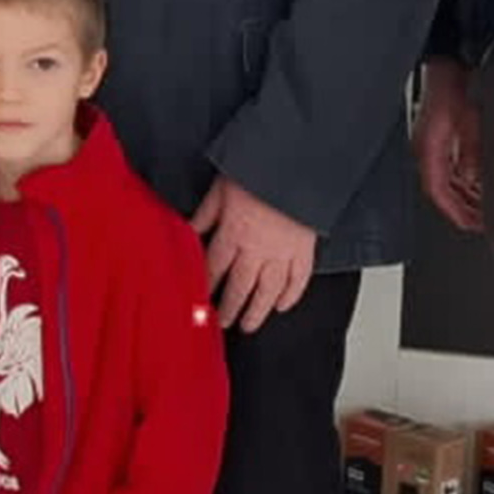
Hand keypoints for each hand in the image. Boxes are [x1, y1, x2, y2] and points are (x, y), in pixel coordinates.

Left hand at [195, 175, 317, 332]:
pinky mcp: (305, 251)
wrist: (296, 167)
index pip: (214, 268)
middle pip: (240, 288)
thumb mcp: (220, 190)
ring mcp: (283, 253)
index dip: (205, 286)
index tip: (199, 301)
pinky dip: (291, 296)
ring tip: (248, 326)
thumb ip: (205, 215)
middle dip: (229, 308)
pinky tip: (282, 306)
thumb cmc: (257, 174)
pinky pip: (298, 280)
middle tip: (223, 324)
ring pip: (268, 292)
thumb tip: (187, 231)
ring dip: (257, 311)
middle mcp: (256, 250)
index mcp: (232, 235)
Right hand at [415, 58, 484, 233]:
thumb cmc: (457, 85)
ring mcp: (432, 143)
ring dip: (464, 195)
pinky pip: (449, 167)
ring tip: (484, 206)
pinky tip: (479, 182)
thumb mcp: (473, 124)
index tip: (473, 224)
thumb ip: (474, 155)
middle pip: (441, 191)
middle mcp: (428, 150)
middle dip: (462, 208)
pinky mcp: (440, 136)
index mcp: (430, 149)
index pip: (438, 192)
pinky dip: (464, 179)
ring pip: (446, 181)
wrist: (451, 60)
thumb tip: (478, 180)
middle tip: (483, 221)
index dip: (456, 213)